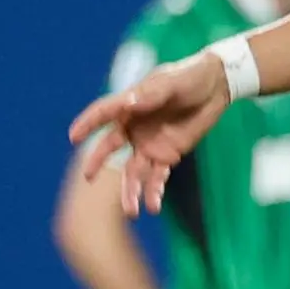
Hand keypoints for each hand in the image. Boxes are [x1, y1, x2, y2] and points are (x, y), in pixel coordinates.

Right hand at [69, 52, 229, 215]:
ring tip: (132, 211)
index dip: (88, 124)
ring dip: (132, 190)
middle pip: (111, 148)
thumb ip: (151, 94)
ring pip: (133, 170)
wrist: (216, 88)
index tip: (73, 136)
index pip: (103, 114)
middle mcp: (133, 128)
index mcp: (129, 106)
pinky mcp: (168, 155)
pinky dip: (155, 191)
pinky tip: (153, 207)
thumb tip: (130, 102)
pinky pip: (158, 176)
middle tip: (88, 178)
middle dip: (99, 163)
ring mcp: (149, 144)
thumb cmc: (190, 77)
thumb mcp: (171, 82)